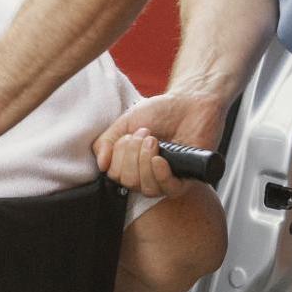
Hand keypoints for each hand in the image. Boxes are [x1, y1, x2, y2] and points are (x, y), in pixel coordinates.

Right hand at [92, 92, 225, 197]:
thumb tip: (101, 165)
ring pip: (146, 188)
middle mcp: (148, 176)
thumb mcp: (124, 123)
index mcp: (132, 165)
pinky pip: (168, 189)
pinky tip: (160, 159)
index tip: (132, 134)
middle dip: (132, 154)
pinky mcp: (187, 179)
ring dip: (145, 160)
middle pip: (128, 182)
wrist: (190, 102)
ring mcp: (167, 179)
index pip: (114, 175)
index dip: (119, 155)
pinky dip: (161, 174)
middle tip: (146, 134)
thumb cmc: (160, 112)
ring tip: (155, 140)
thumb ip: (105, 142)